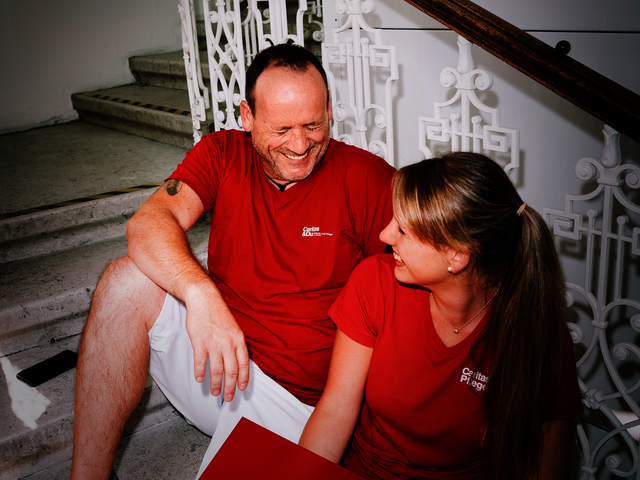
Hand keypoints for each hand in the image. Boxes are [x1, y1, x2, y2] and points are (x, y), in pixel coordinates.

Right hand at [184, 285, 249, 401]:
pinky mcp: (199, 343)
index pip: (244, 364)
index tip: (242, 388)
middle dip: (230, 387)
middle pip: (231, 371)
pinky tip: (199, 379)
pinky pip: (200, 363)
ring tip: (214, 392)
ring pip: (216, 370)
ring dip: (216, 384)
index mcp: (238, 339)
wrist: (204, 299)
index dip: (243, 378)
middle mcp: (228, 343)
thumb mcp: (234, 327)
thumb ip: (235, 344)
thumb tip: (237, 360)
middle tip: (228, 397)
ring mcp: (213, 344)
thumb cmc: (218, 313)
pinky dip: (200, 373)